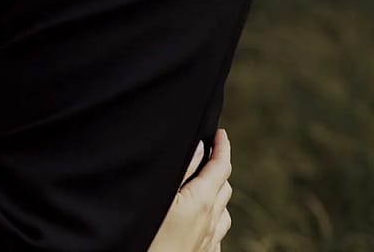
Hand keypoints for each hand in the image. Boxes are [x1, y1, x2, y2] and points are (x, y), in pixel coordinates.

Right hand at [147, 129, 232, 251]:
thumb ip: (182, 169)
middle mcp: (212, 221)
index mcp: (203, 201)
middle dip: (219, 168)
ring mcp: (210, 241)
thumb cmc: (148, 235)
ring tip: (205, 185)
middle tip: (208, 155)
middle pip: (225, 186)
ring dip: (218, 194)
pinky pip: (218, 233)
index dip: (223, 147)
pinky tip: (202, 220)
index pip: (221, 166)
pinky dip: (214, 219)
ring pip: (224, 212)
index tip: (221, 133)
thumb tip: (200, 147)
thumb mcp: (161, 195)